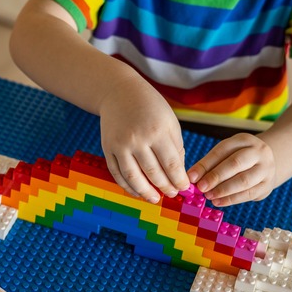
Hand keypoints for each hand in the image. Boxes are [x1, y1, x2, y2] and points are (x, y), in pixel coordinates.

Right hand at [99, 84, 189, 203]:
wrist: (119, 93)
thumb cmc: (149, 107)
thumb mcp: (169, 122)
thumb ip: (175, 148)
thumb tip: (177, 174)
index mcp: (157, 131)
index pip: (171, 164)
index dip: (178, 180)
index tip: (184, 188)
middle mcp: (137, 139)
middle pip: (153, 173)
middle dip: (165, 188)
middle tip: (172, 194)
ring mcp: (120, 145)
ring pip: (133, 177)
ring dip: (145, 192)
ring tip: (154, 199)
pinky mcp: (107, 148)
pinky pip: (117, 173)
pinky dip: (127, 186)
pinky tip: (137, 191)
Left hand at [187, 133, 275, 206]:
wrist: (267, 163)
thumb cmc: (238, 159)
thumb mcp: (225, 154)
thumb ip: (209, 164)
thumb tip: (191, 178)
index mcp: (243, 140)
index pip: (222, 150)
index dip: (205, 164)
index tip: (192, 177)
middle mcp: (257, 152)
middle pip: (235, 163)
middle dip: (215, 177)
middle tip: (201, 188)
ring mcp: (265, 168)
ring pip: (243, 180)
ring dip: (223, 190)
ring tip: (208, 196)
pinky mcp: (267, 185)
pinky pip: (248, 194)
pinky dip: (231, 199)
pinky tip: (218, 202)